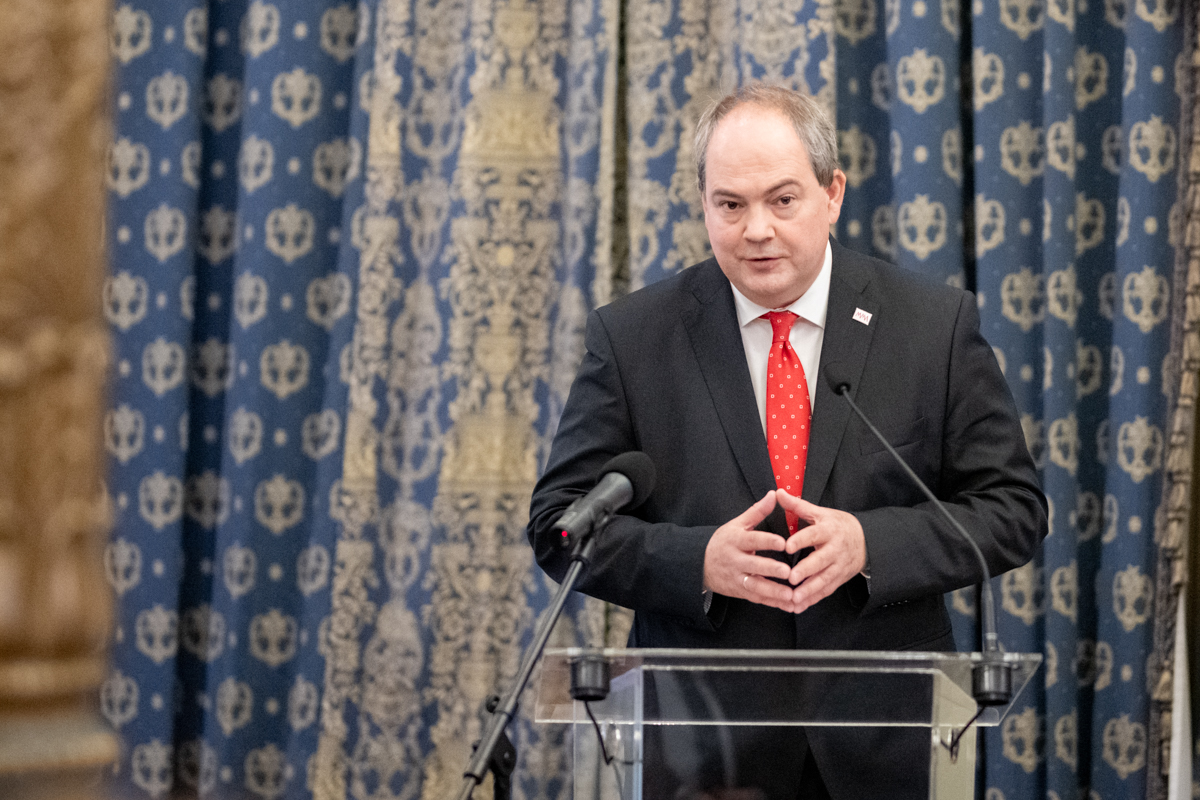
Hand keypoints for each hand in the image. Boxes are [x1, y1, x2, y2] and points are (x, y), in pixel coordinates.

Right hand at [703, 491, 796, 611]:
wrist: (698, 564)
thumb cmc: (723, 542)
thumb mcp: (736, 524)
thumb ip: (757, 511)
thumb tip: (774, 494)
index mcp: (735, 540)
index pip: (752, 540)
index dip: (767, 541)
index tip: (783, 542)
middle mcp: (735, 560)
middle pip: (753, 566)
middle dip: (770, 570)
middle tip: (788, 572)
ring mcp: (736, 578)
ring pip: (755, 587)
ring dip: (773, 592)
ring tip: (791, 595)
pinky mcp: (740, 592)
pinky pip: (758, 598)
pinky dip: (773, 603)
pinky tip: (789, 605)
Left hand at [777, 490, 866, 612]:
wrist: (865, 540)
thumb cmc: (836, 525)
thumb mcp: (820, 513)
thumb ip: (798, 505)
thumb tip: (778, 492)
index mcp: (828, 530)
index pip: (813, 535)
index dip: (801, 540)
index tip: (787, 546)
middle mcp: (835, 549)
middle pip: (821, 561)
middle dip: (806, 570)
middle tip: (791, 578)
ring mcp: (839, 566)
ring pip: (824, 580)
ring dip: (809, 590)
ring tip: (794, 599)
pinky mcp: (839, 579)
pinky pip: (826, 590)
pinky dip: (813, 599)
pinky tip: (799, 606)